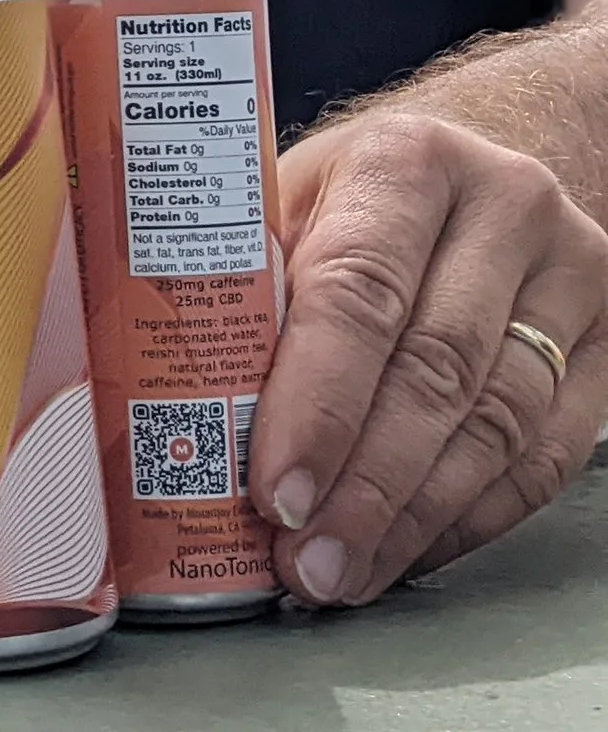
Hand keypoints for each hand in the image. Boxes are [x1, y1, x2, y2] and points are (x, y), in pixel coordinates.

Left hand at [248, 110, 607, 606]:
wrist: (470, 172)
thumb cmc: (351, 197)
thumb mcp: (284, 198)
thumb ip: (242, 281)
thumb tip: (167, 401)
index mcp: (405, 160)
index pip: (358, 295)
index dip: (316, 405)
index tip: (276, 489)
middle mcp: (504, 206)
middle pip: (433, 371)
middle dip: (363, 486)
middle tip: (305, 559)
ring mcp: (571, 275)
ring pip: (497, 424)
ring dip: (413, 518)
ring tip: (343, 572)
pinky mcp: (607, 343)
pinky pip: (544, 456)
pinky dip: (470, 518)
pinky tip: (407, 551)